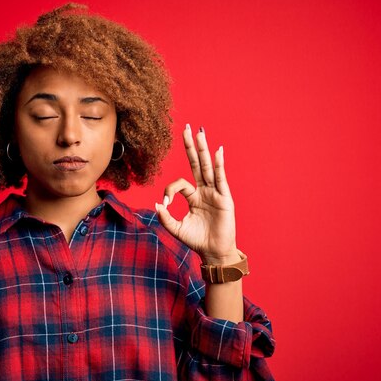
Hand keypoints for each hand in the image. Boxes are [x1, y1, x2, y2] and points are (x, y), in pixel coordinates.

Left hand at [155, 124, 238, 264]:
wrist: (213, 252)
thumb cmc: (197, 240)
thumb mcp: (176, 229)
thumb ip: (165, 217)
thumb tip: (156, 204)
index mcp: (193, 197)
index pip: (179, 184)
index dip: (169, 190)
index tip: (164, 202)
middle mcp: (204, 191)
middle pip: (196, 164)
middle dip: (191, 146)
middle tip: (187, 128)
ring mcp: (215, 193)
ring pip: (208, 167)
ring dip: (203, 149)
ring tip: (200, 132)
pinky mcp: (224, 198)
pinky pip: (221, 178)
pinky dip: (219, 165)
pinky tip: (217, 151)